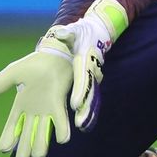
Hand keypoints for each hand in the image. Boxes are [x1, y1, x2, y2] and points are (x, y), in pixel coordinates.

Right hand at [0, 36, 73, 156]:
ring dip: (41, 145)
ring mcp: (48, 110)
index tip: (3, 149)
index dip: (8, 138)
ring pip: (42, 135)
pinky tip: (61, 139)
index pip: (12, 126)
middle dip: (24, 149)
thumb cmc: (35, 64)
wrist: (54, 55)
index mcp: (21, 105)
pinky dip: (61, 131)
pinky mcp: (59, 104)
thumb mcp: (13, 72)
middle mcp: (34, 112)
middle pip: (27, 137)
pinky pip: (60, 121)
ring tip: (37, 154)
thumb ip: (0, 83)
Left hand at [46, 0, 127, 131]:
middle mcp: (91, 71)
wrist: (94, 36)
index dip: (79, 91)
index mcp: (84, 60)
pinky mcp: (91, 83)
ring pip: (91, 98)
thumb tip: (61, 33)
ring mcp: (93, 78)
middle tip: (80, 122)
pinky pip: (90, 98)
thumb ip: (68, 33)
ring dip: (87, 112)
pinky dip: (88, 110)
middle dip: (85, 107)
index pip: (82, 77)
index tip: (74, 104)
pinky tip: (83, 123)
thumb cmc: (80, 35)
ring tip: (82, 125)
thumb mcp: (73, 31)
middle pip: (89, 92)